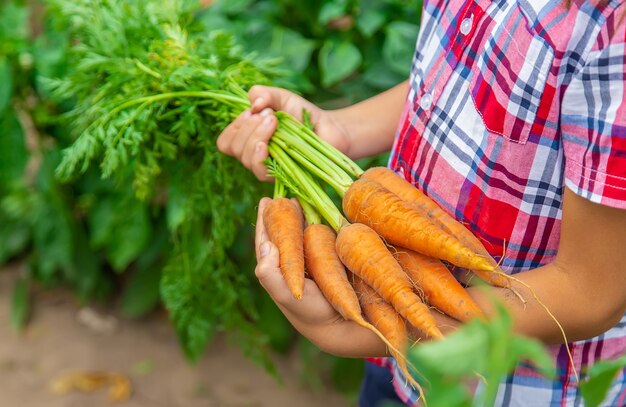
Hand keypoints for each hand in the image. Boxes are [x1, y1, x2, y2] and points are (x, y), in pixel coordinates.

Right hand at [217, 86, 351, 181]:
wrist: (329, 129)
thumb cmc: (303, 114)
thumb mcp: (281, 97)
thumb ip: (264, 94)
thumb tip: (253, 104)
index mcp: (248, 138)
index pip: (227, 140)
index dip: (235, 127)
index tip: (254, 112)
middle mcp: (255, 155)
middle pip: (234, 148)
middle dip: (247, 128)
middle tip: (270, 115)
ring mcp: (268, 167)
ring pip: (246, 160)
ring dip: (256, 137)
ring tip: (274, 122)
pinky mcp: (281, 176)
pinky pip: (261, 172)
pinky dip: (261, 155)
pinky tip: (270, 143)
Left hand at [254, 197, 387, 357]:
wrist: (343, 322)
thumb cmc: (309, 311)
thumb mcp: (286, 295)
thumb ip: (269, 274)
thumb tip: (265, 244)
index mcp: (277, 269)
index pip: (266, 239)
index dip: (264, 220)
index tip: (265, 200)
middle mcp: (293, 262)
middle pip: (283, 231)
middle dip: (281, 212)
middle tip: (282, 194)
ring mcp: (312, 259)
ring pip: (301, 231)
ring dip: (299, 214)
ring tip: (297, 198)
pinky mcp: (330, 258)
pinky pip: (321, 236)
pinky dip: (318, 222)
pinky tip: (318, 210)